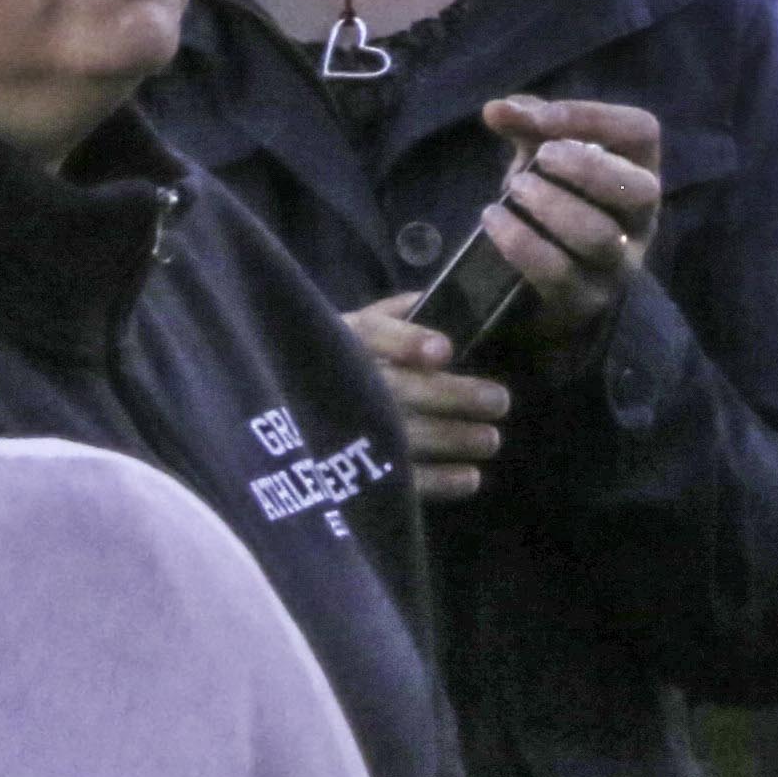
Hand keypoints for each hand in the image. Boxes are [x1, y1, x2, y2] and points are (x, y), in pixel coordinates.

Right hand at [346, 299, 511, 503]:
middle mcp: (342, 383)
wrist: (277, 410)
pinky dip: (433, 481)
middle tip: (500, 402)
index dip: (407, 342)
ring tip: (491, 440)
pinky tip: (470, 478)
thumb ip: (398, 311)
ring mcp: (342, 430)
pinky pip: (392, 476)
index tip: (444, 351)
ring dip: (450, 439)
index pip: (373, 334)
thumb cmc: (338, 359)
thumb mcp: (359, 326)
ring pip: (400, 435)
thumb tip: (437, 295)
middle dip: (452, 396)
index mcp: (345, 339)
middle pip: (398, 389)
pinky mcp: (347, 472)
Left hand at [467, 95, 665, 356]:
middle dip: (587, 169)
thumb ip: (527, 130)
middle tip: (540, 158)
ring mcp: (619, 263)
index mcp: (639, 171)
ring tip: (511, 190)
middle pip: (640, 189)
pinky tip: (493, 221)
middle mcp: (641, 218)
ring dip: (552, 207)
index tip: (543, 117)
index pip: (641, 132)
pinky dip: (522, 243)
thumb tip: (495, 108)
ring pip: (600, 235)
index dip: (596, 118)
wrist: (543, 287)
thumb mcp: (543, 162)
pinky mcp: (586, 300)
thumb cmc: (553, 205)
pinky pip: (560, 273)